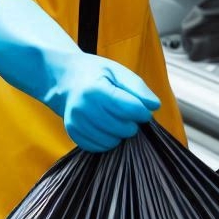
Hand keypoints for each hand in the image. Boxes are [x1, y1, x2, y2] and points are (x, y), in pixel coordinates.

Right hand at [42, 50, 160, 151]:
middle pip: (124, 128)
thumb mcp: (117, 71)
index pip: (131, 109)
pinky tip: (106, 127)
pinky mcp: (73, 133)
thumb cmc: (94, 74)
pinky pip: (99, 147)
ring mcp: (76, 123)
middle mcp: (83, 108)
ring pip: (113, 141)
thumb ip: (137, 87)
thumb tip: (154, 106)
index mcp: (96, 90)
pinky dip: (108, 140)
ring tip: (115, 119)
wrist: (64, 79)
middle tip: (126, 113)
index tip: (141, 108)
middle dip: (132, 123)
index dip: (142, 111)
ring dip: (120, 133)